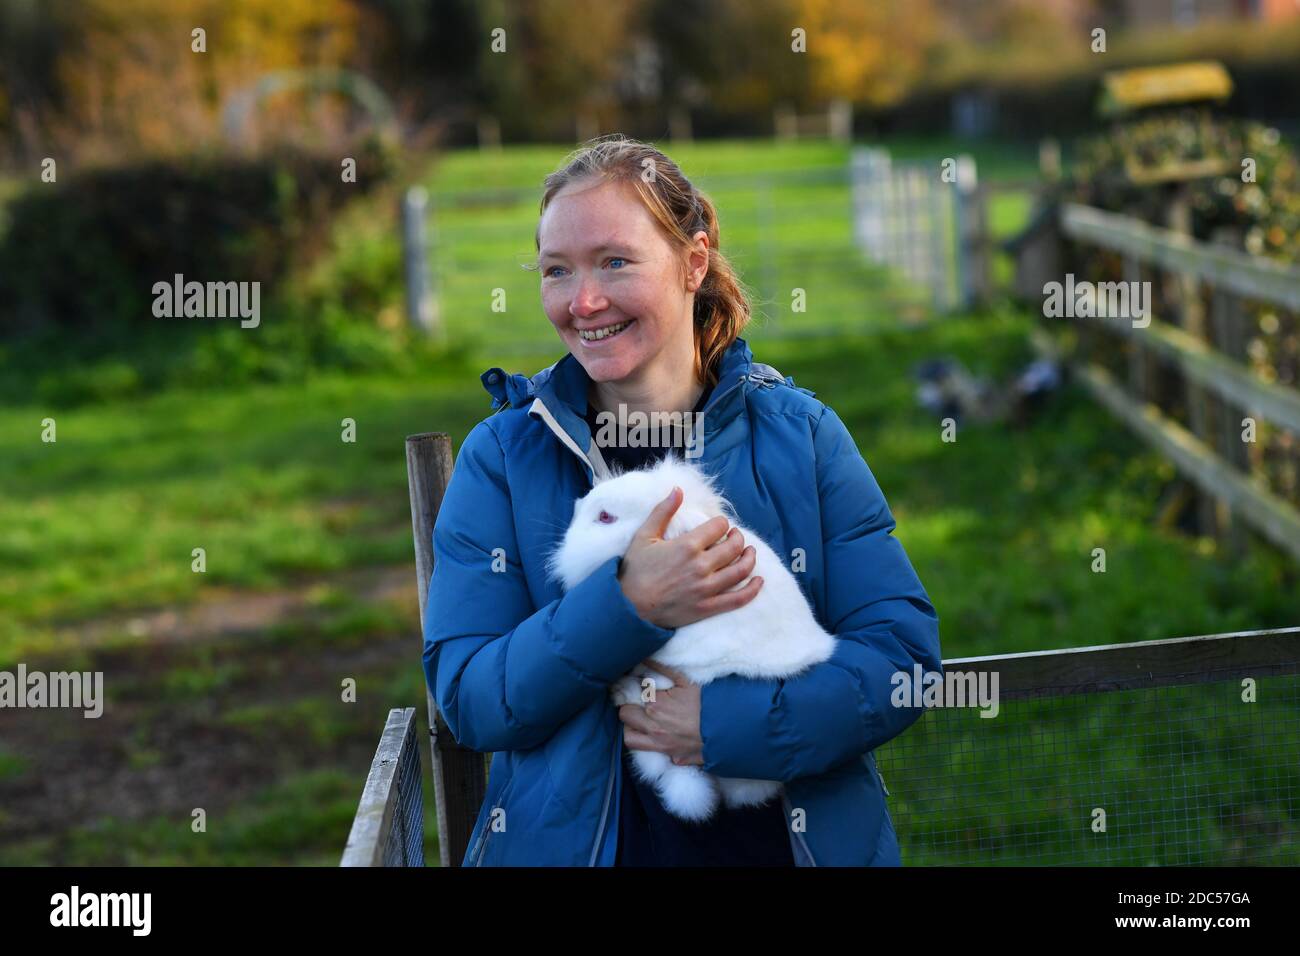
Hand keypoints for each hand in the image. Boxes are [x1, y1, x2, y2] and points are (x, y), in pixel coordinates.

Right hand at [617, 486, 762, 629]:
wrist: (628, 607)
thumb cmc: (635, 570)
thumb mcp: (644, 536)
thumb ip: (663, 511)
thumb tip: (678, 489)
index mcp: (687, 545)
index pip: (719, 527)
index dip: (722, 523)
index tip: (720, 525)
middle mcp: (701, 566)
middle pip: (734, 546)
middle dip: (738, 538)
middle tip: (736, 536)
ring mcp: (706, 588)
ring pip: (741, 570)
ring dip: (750, 558)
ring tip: (750, 552)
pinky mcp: (707, 608)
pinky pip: (738, 599)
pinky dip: (752, 590)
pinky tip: (759, 581)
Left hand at [617, 660, 703, 765]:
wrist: (732, 728)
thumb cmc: (710, 702)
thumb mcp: (688, 680)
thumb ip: (664, 668)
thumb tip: (646, 658)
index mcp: (655, 705)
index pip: (630, 694)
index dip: (635, 689)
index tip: (641, 687)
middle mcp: (653, 727)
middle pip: (625, 716)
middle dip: (630, 707)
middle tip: (641, 703)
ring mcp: (662, 745)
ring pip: (630, 739)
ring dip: (633, 729)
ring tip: (644, 721)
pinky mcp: (674, 758)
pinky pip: (652, 753)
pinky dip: (652, 745)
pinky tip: (661, 736)